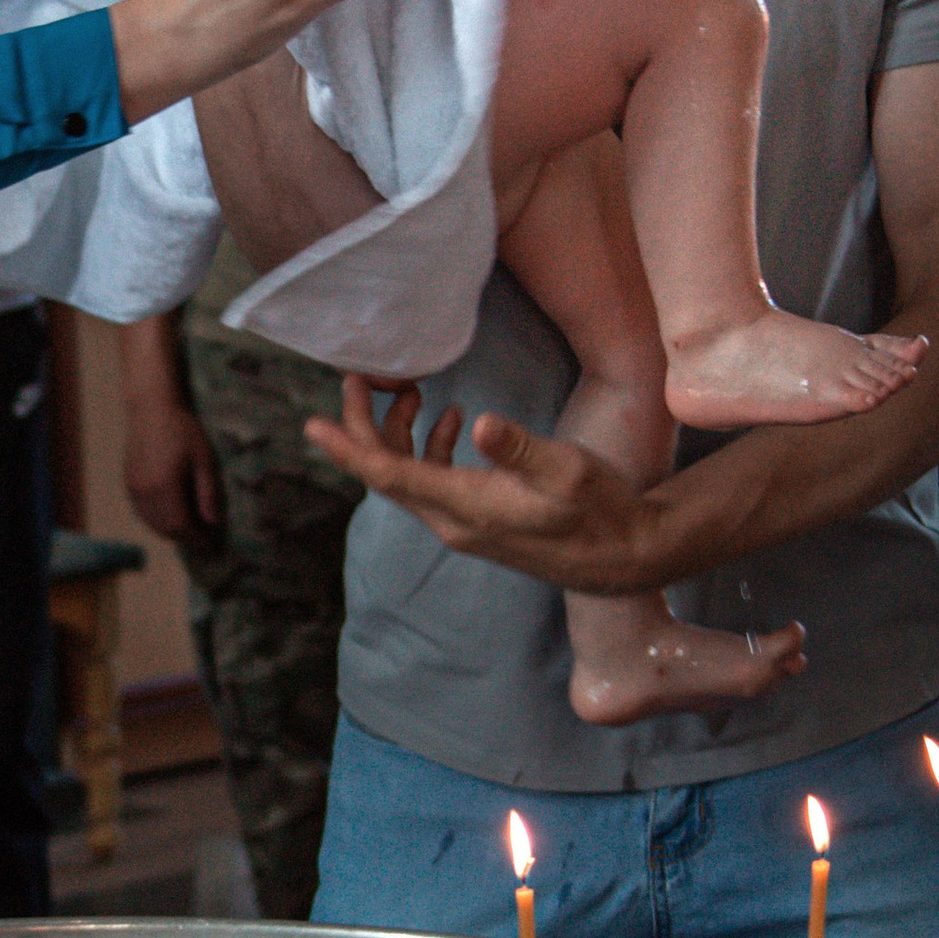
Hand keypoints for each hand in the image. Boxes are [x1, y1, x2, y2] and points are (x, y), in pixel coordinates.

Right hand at [126, 392, 221, 545]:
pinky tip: (173, 515)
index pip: (181, 526)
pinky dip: (159, 521)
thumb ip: (208, 494)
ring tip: (192, 528)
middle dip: (187, 539)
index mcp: (165, 487)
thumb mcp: (203, 460)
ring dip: (172, 532)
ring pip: (153, 524)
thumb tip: (213, 523)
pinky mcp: (129, 485)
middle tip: (206, 539)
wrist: (151, 410)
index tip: (213, 547)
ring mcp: (133, 490)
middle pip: (166, 530)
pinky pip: (144, 514)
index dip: (198, 540)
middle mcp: (145, 493)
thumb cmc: (182, 431)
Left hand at [303, 387, 672, 595]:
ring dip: (400, 434)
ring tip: (407, 391)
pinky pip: (436, 484)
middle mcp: (455, 522)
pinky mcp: (481, 520)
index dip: (350, 448)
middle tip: (356, 381)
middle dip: (365, 427)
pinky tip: (450, 420)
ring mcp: (466, 524)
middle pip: (389, 474)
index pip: (390, 476)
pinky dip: (431, 449)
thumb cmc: (601, 511)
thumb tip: (479, 423)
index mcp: (466, 508)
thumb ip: (520, 448)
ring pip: (411, 477)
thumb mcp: (567, 471)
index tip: (313, 425)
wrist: (625, 556)